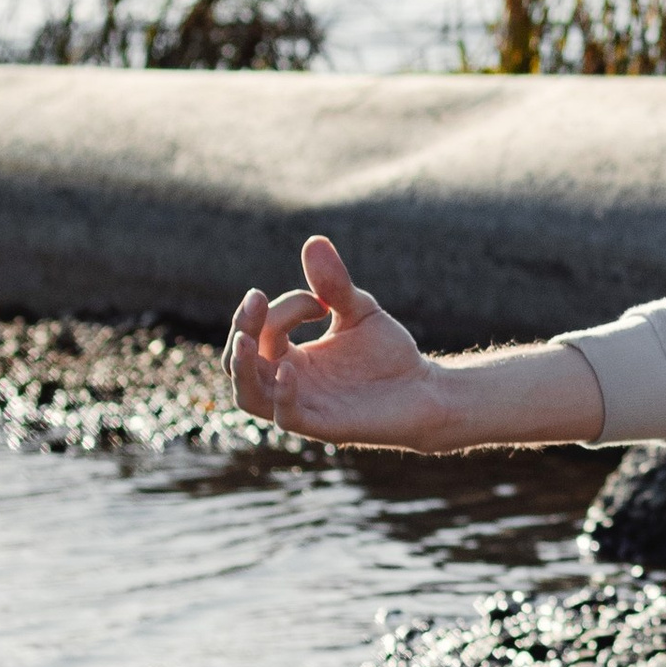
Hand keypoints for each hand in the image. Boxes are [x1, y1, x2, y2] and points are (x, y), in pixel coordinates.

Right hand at [226, 234, 445, 448]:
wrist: (427, 390)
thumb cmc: (388, 355)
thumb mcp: (359, 310)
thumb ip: (334, 284)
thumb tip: (314, 241)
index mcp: (289, 357)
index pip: (261, 330)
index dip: (282, 307)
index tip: (320, 301)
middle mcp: (287, 382)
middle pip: (238, 361)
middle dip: (241, 328)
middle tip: (256, 300)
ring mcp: (303, 406)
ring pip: (249, 396)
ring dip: (241, 367)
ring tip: (246, 339)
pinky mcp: (324, 425)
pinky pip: (288, 416)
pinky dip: (282, 395)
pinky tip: (289, 370)